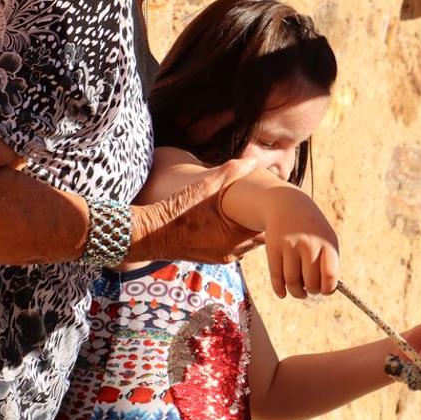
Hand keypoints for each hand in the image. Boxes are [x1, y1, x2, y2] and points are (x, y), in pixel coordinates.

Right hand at [130, 159, 263, 263]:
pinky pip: (231, 248)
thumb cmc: (176, 210)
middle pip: (258, 240)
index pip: (266, 231)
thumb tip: (251, 161)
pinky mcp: (210, 258)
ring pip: (245, 245)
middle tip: (263, 206)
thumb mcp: (203, 187)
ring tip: (247, 213)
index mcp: (233, 238)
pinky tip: (228, 221)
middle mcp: (230, 253)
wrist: (149, 235)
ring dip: (247, 231)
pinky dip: (234, 236)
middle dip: (260, 224)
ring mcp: (220, 258)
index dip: (270, 217)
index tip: (271, 203)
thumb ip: (230, 173)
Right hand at [263, 188, 339, 298]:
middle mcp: (308, 244)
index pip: (329, 276)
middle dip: (311, 291)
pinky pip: (276, 276)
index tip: (324, 290)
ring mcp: (289, 246)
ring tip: (299, 292)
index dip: (327, 289)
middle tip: (310, 289)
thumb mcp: (326, 240)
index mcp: (327, 244)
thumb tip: (326, 291)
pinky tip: (282, 293)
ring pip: (292, 282)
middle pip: (311, 283)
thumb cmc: (312, 230)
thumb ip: (330, 264)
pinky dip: (279, 290)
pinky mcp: (273, 248)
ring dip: (296, 293)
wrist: (287, 206)